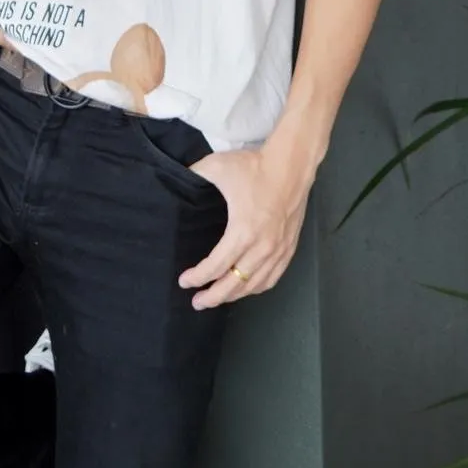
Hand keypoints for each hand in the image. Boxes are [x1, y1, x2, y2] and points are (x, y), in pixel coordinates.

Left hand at [176, 124, 322, 307]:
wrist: (291, 164)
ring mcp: (278, 250)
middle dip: (213, 297)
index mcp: (242, 232)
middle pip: (234, 284)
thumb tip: (176, 180)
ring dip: (234, 295)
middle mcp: (262, 248)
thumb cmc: (254, 167)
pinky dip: (256, 288)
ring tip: (218, 298)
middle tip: (197, 302)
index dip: (198, 277)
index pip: (216, 266)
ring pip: (254, 285)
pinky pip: (272, 278)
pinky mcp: (289, 248)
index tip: (184, 282)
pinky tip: (245, 288)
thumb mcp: (216, 167)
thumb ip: (193, 175)